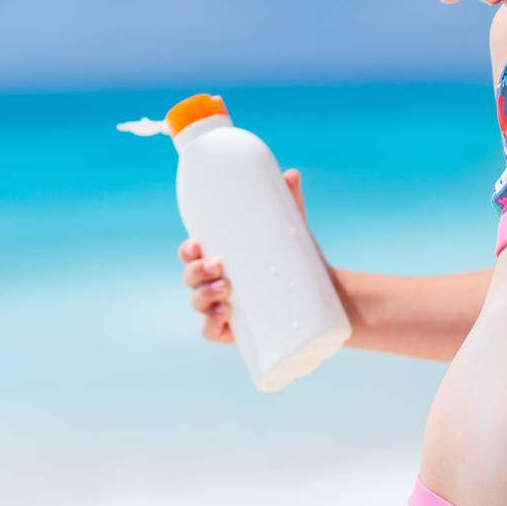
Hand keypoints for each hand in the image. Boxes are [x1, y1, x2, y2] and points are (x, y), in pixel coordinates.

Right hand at [179, 167, 306, 344]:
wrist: (320, 296)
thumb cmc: (297, 258)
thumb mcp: (290, 229)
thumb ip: (288, 202)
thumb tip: (291, 174)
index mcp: (220, 257)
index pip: (190, 254)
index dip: (186, 250)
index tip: (197, 244)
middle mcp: (215, 282)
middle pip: (190, 277)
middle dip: (196, 272)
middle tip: (218, 266)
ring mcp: (221, 306)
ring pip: (197, 302)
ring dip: (204, 295)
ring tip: (227, 289)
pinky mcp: (232, 331)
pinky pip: (209, 331)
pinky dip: (210, 323)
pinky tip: (223, 315)